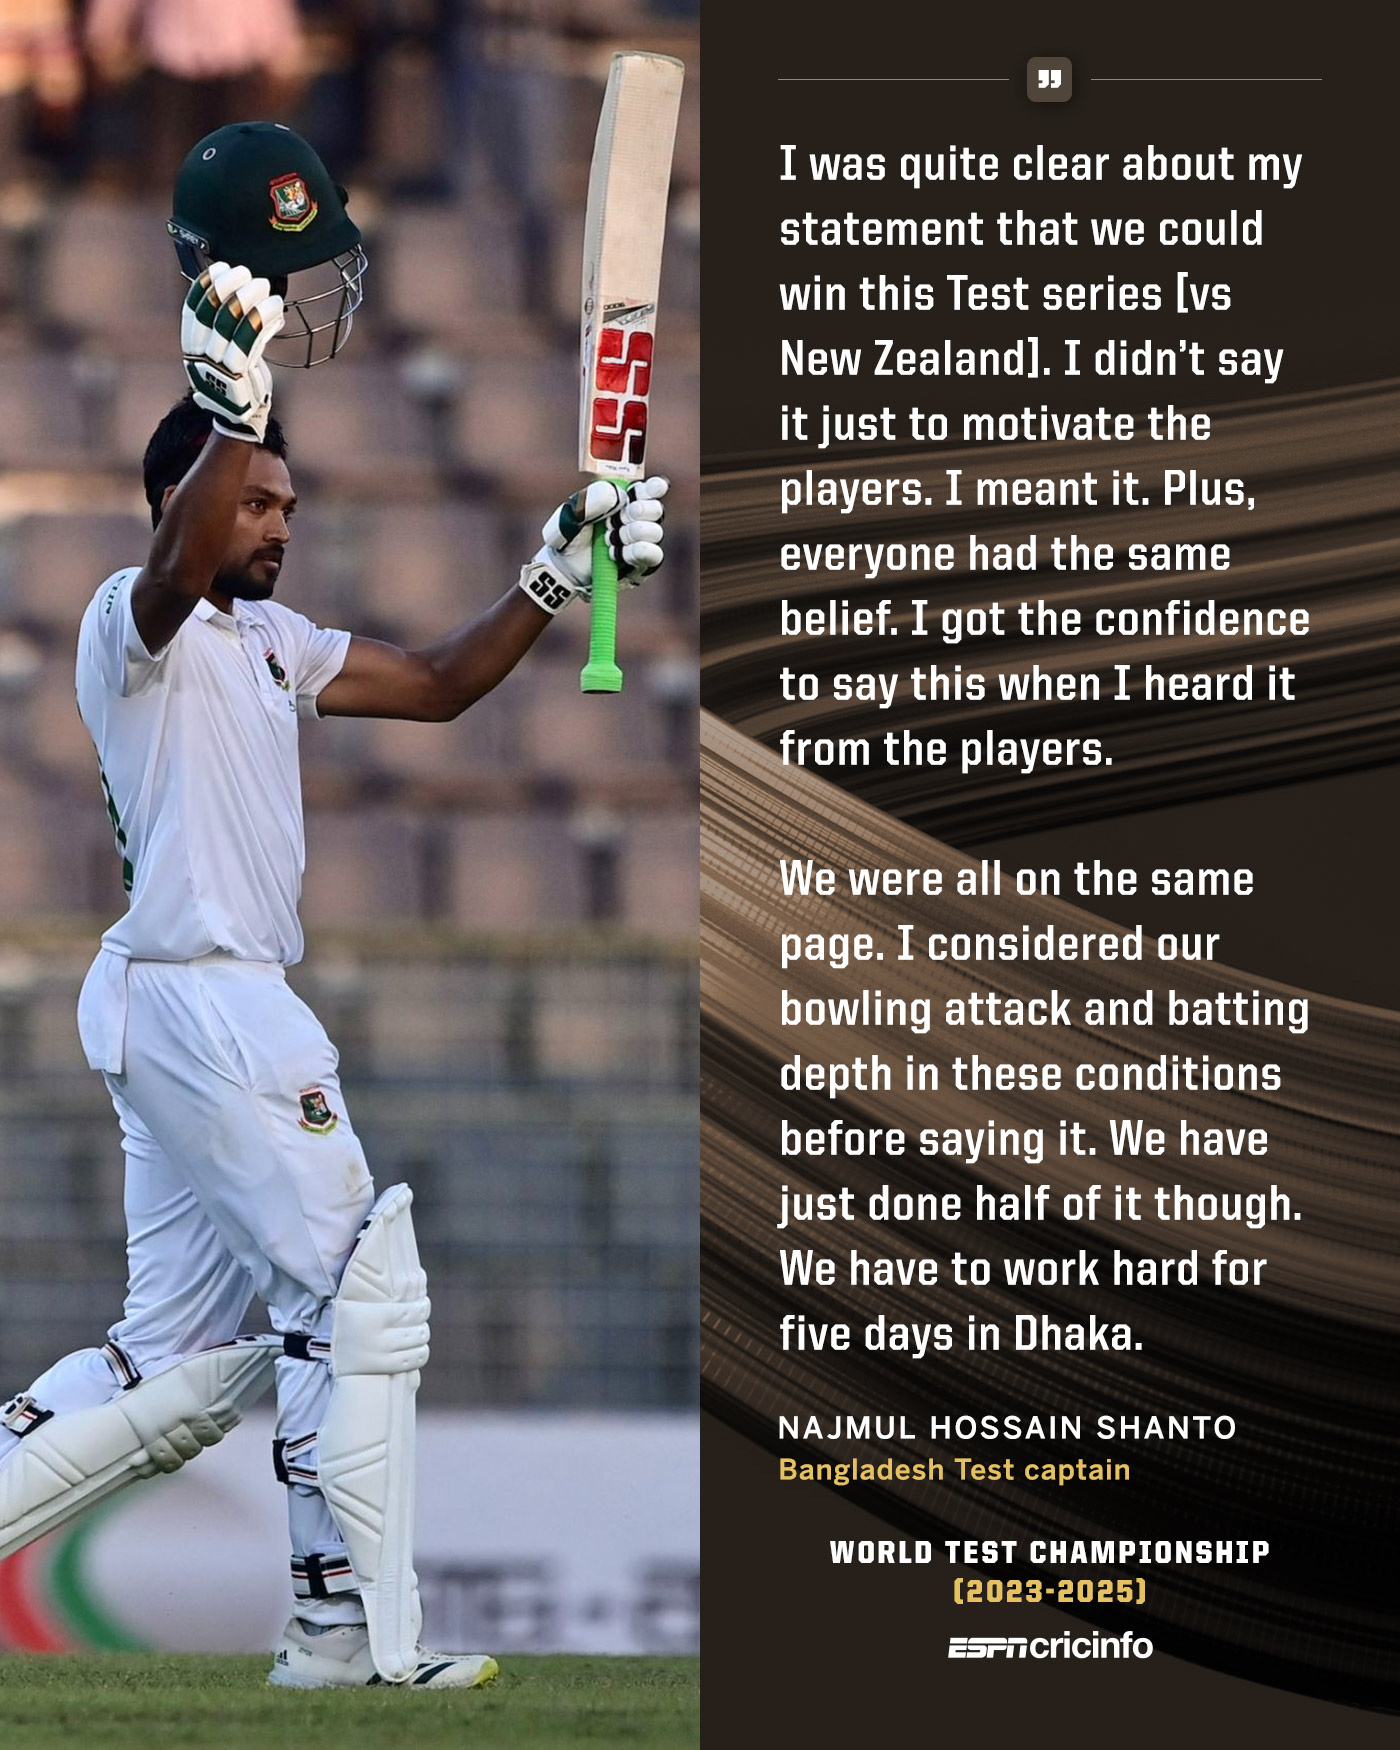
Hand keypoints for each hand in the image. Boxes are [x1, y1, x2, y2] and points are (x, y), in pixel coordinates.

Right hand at [181, 263, 283, 442]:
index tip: (219, 268)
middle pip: (210, 315)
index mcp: (191, 352)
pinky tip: (275, 307)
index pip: (192, 312)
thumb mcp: (222, 356)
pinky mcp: (239, 377)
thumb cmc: (236, 382)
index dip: (204, 287)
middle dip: (228, 288)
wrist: (241, 422)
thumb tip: (234, 292)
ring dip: (248, 300)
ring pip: (230, 326)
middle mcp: (199, 359)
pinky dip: (263, 321)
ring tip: (264, 285)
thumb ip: (224, 330)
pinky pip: (251, 342)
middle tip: (245, 273)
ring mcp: (217, 369)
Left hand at [518, 477, 668, 613]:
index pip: (650, 489)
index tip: (656, 487)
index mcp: (624, 499)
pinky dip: (637, 552)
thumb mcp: (572, 513)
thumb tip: (620, 497)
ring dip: (631, 533)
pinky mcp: (642, 564)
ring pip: (654, 532)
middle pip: (656, 509)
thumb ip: (592, 500)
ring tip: (608, 540)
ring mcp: (642, 542)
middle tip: (613, 520)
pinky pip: (655, 554)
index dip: (656, 487)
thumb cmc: (569, 535)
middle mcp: (638, 519)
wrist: (564, 567)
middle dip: (637, 512)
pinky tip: (618, 554)